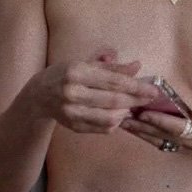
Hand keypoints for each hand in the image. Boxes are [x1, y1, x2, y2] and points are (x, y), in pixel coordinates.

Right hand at [28, 48, 158, 133]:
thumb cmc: (65, 74)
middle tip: (150, 99)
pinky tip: (119, 115)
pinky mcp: (73, 126)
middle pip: (113, 101)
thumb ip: (112, 67)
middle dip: (136, 100)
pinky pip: (102, 128)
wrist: (38, 95)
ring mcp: (71, 112)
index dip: (136, 87)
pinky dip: (116, 122)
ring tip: (133, 106)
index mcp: (76, 72)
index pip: (113, 81)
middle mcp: (72, 93)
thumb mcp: (86, 64)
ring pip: (109, 118)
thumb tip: (137, 66)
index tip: (153, 90)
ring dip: (126, 113)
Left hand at [122, 93, 191, 155]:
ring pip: (161, 141)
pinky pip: (164, 142)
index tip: (144, 113)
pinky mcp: (186, 147)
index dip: (161, 121)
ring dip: (142, 133)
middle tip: (123, 116)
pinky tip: (137, 129)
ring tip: (124, 123)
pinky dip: (149, 135)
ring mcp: (190, 148)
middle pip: (165, 137)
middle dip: (143, 127)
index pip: (180, 128)